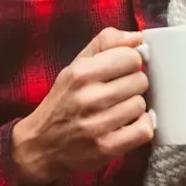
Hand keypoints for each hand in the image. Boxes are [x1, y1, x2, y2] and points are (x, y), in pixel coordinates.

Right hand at [11, 28, 152, 185]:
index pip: (131, 58)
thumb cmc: (63, 102)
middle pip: (140, 81)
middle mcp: (89, 98)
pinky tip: (127, 125)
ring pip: (141, 105)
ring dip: (134, 108)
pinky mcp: (106, 148)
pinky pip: (143, 130)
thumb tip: (137, 38)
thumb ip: (105, 44)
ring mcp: (97, 125)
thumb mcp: (76, 66)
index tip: (122, 71)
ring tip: (117, 110)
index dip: (130, 63)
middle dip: (132, 86)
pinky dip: (140, 127)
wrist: (41, 145)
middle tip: (118, 93)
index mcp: (81, 73)